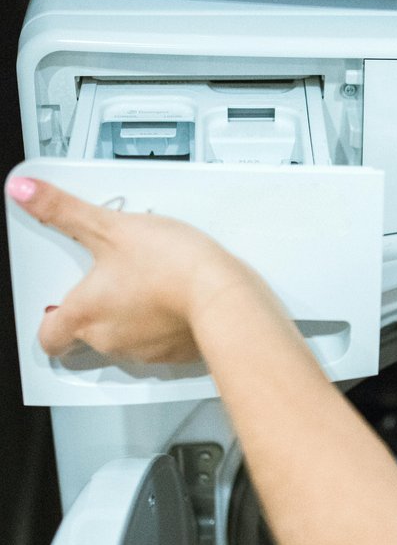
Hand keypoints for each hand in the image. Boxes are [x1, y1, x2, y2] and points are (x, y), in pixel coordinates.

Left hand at [5, 176, 263, 361]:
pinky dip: (168, 323)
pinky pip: (165, 342)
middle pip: (90, 333)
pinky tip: (181, 298)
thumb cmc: (171, 267)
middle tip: (118, 277)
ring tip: (155, 281)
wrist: (223, 295)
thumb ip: (64, 211)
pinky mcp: (178, 353)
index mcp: (85, 314)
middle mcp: (110, 339)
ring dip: (136, 315)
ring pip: (129, 337)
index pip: (48, 337)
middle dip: (102, 307)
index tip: (58, 304)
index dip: (50, 321)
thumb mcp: (111, 226)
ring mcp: (146, 350)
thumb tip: (25, 192)